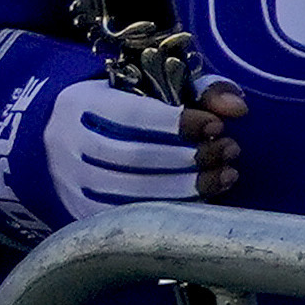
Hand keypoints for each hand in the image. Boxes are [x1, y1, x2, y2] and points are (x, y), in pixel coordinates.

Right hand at [42, 77, 239, 212]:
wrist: (67, 139)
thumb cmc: (126, 109)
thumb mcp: (155, 88)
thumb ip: (201, 91)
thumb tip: (238, 108)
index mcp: (80, 103)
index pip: (132, 116)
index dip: (179, 124)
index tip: (217, 126)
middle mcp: (66, 142)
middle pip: (133, 157)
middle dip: (189, 157)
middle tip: (229, 151)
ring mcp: (69, 181)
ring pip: (131, 191)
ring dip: (187, 187)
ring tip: (226, 175)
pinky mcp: (79, 210)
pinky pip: (128, 216)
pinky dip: (170, 209)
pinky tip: (203, 198)